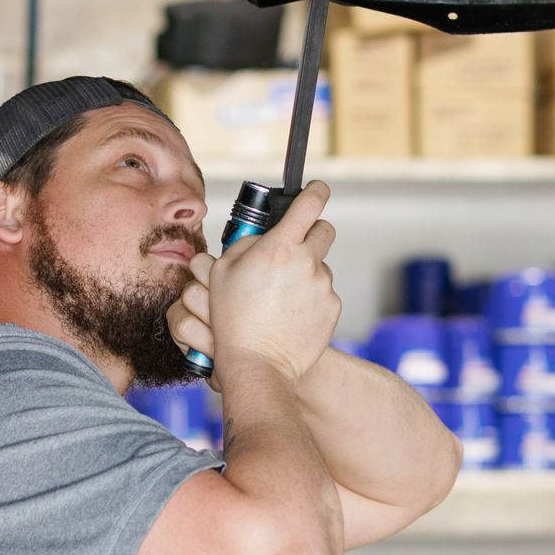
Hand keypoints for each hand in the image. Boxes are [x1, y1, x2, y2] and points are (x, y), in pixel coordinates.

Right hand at [201, 181, 338, 385]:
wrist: (258, 364)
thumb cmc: (232, 320)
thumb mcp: (221, 273)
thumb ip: (246, 244)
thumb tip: (265, 236)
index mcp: (280, 246)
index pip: (310, 203)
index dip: (316, 191)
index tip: (317, 190)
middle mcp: (307, 261)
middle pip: (325, 230)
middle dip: (312, 233)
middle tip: (292, 250)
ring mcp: (323, 286)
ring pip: (321, 266)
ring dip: (306, 273)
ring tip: (281, 298)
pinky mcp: (333, 308)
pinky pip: (324, 293)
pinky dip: (311, 299)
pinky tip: (291, 315)